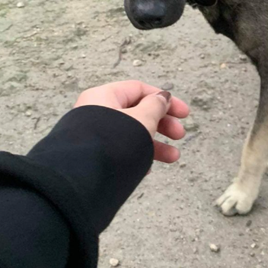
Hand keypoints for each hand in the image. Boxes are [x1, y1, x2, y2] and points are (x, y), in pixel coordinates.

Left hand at [74, 80, 189, 163]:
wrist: (83, 177)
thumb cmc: (112, 142)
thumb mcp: (142, 119)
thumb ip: (155, 106)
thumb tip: (162, 97)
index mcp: (104, 96)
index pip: (139, 90)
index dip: (163, 99)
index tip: (184, 113)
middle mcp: (96, 112)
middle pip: (137, 112)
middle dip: (162, 124)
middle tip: (180, 135)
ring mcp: (95, 134)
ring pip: (131, 134)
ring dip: (155, 144)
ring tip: (173, 157)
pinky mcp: (95, 155)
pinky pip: (120, 150)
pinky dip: (137, 156)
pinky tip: (147, 168)